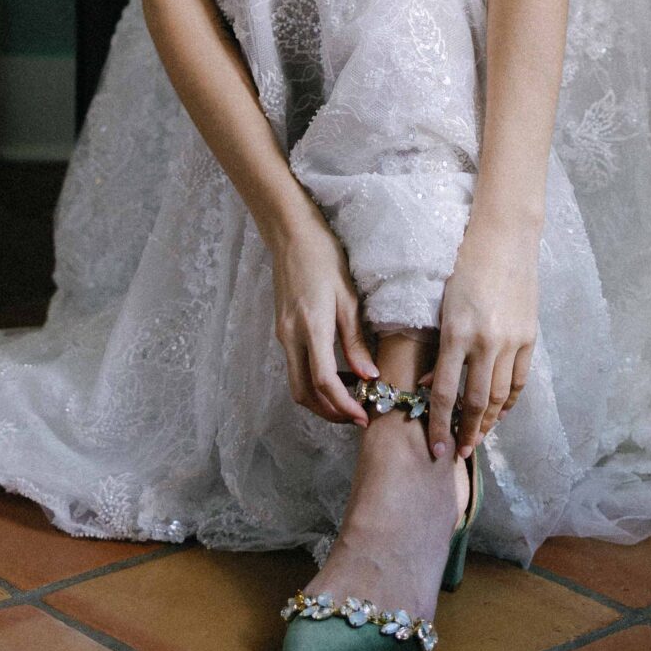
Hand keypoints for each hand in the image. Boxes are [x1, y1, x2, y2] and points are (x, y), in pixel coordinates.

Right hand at [268, 210, 378, 426]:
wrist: (291, 234)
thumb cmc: (324, 257)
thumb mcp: (348, 297)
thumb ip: (355, 340)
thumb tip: (367, 376)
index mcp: (311, 327)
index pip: (323, 381)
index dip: (343, 405)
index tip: (363, 417)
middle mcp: (290, 337)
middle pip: (304, 393)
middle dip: (330, 412)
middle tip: (357, 416)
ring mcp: (282, 335)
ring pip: (296, 384)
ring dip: (321, 399)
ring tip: (351, 396)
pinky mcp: (282, 331)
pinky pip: (295, 367)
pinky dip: (314, 381)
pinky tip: (337, 372)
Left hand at [421, 212, 539, 460]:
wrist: (504, 240)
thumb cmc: (463, 266)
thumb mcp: (442, 305)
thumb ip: (439, 348)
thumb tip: (433, 385)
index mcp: (457, 333)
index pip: (445, 394)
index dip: (440, 426)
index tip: (437, 448)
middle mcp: (485, 342)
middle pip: (475, 403)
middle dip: (466, 432)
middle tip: (458, 452)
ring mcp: (511, 341)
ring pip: (500, 396)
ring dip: (488, 422)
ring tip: (477, 438)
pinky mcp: (529, 337)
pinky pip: (519, 380)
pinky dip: (509, 401)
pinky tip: (499, 413)